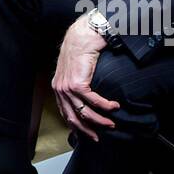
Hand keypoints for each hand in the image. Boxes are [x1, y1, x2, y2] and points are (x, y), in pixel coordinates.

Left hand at [51, 14, 119, 140]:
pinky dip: (106, 106)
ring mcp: (68, 87)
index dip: (75, 125)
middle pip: (73, 117)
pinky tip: (115, 106)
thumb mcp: (74, 71)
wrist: (82, 36)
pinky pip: (94, 101)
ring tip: (112, 123)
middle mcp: (60, 89)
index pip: (65, 112)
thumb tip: (86, 98)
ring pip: (85, 112)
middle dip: (87, 130)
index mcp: (58, 87)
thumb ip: (77, 85)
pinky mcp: (78, 83)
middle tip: (97, 137)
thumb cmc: (80, 50)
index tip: (86, 133)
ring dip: (100, 120)